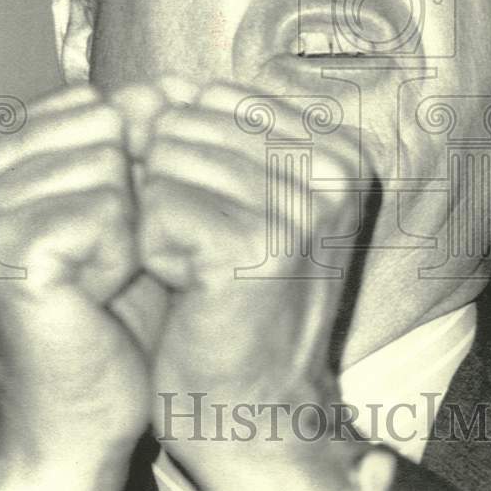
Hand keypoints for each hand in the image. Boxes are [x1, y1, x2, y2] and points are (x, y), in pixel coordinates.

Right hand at [0, 84, 167, 490]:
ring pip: (111, 167)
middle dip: (126, 198)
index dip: (120, 169)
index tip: (93, 229)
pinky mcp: (2, 250)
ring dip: (125, 231)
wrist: (83, 409)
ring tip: (91, 279)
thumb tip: (154, 89)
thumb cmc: (105, 309)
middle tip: (95, 259)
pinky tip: (90, 296)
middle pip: (104, 128)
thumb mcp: (123, 201)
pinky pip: (110, 212)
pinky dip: (120, 258)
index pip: (91, 103)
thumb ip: (134, 137)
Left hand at [137, 80, 372, 490]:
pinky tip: (195, 290)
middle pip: (182, 124)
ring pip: (162, 162)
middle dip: (170, 190)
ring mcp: (300, 205)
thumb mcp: (235, 195)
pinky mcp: (255, 244)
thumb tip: (151, 87)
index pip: (211, 97)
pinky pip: (154, 208)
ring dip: (162, 223)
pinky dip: (157, 254)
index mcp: (340, 148)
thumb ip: (200, 128)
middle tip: (212, 252)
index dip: (188, 159)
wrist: (256, 403)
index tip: (226, 219)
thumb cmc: (237, 295)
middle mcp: (334, 167)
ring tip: (206, 270)